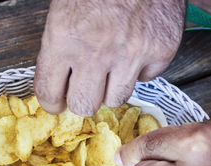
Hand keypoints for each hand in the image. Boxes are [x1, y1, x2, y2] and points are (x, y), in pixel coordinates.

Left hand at [34, 0, 185, 116]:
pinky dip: (140, 69)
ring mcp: (132, 52)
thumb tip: (57, 87)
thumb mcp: (62, 13)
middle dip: (82, 97)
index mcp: (63, 39)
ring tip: (112, 62)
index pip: (50, 94)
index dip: (52, 102)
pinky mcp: (160, 50)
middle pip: (85, 106)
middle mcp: (97, 51)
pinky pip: (146, 79)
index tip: (57, 102)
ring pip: (116, 99)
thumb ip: (57, 51)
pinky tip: (135, 48)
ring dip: (112, 85)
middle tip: (86, 85)